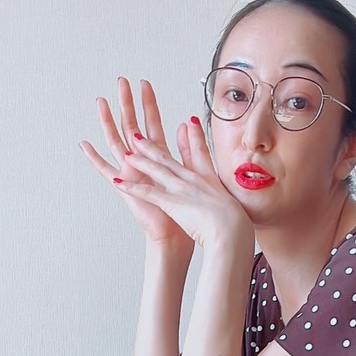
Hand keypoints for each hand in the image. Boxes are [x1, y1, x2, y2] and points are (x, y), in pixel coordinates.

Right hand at [80, 78, 191, 250]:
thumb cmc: (185, 208)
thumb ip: (188, 149)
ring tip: (101, 101)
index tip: (144, 84)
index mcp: (159, 158)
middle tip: (121, 82)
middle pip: (131, 126)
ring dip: (108, 121)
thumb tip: (186, 124)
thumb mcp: (190, 172)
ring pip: (116, 140)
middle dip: (127, 104)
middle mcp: (142, 161)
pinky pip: (105, 169)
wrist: (177, 232)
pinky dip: (94, 158)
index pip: (152, 124)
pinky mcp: (124, 186)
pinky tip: (84, 144)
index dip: (148, 104)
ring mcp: (130, 172)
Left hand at [110, 100, 251, 250]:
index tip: (189, 122)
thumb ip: (230, 202)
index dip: (194, 137)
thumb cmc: (235, 227)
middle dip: (153, 146)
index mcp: (211, 182)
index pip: (201, 154)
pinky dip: (132, 187)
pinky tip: (119, 182)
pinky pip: (148, 193)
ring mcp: (182, 190)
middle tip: (141, 135)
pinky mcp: (172, 203)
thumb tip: (233, 204)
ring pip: (156, 171)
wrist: (231, 233)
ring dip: (140, 162)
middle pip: (171, 159)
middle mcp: (194, 182)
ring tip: (127, 154)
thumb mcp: (235, 207)